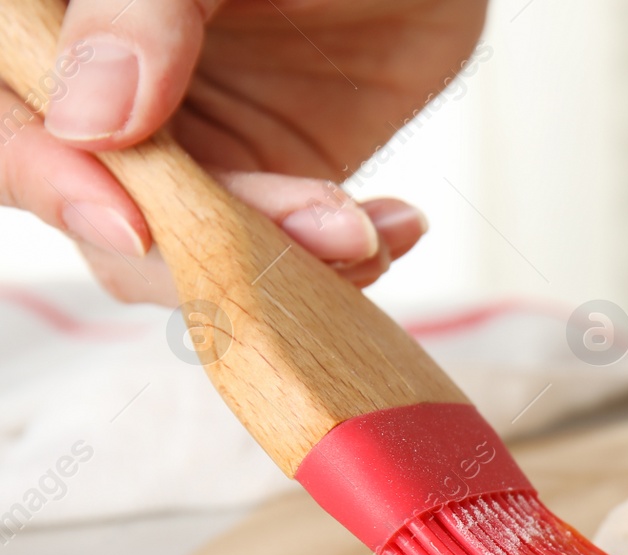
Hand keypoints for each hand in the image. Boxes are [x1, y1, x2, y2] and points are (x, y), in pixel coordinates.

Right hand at [0, 0, 488, 302]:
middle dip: (204, 243)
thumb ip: (141, 12)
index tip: (132, 224)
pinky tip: (392, 224)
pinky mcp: (260, 181)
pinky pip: (271, 254)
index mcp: (55, 21)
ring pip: (187, 249)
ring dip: (282, 260)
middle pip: (97, 209)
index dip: (49, 178)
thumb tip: (87, 120)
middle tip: (319, 229)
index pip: (13, 116)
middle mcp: (103, 89)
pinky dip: (333, 259)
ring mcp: (181, 144)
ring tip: (365, 231)